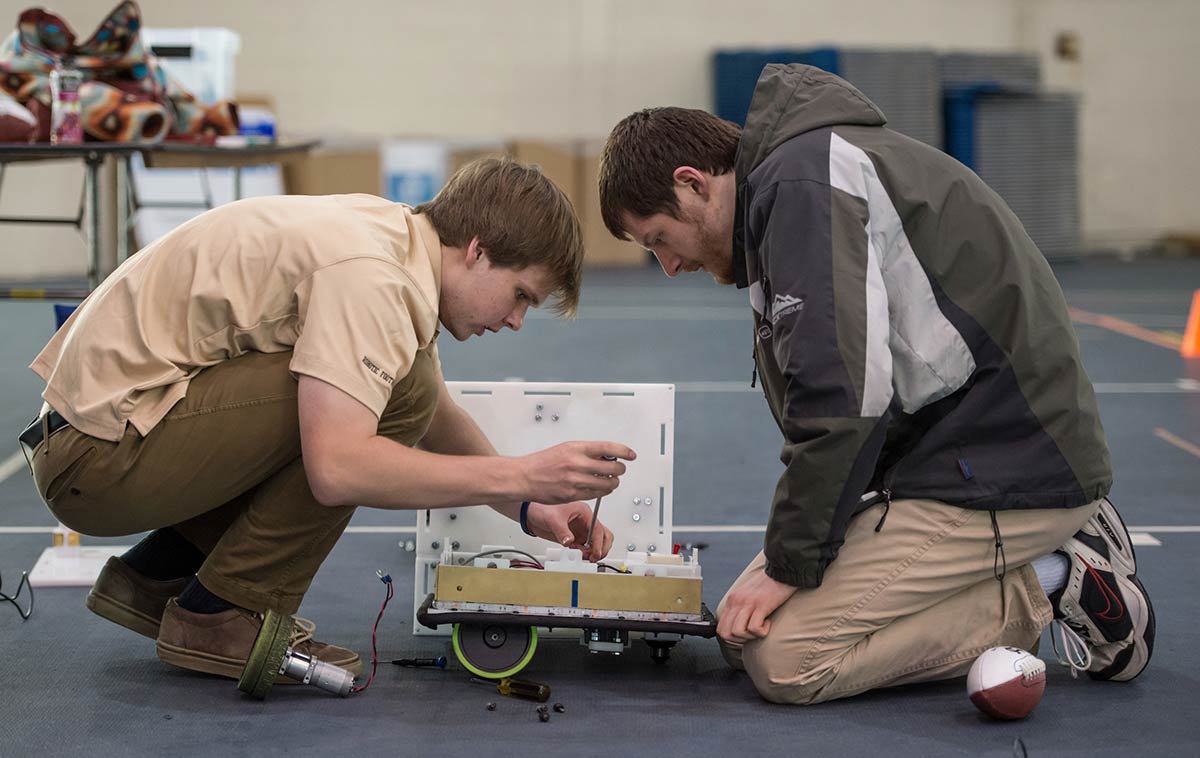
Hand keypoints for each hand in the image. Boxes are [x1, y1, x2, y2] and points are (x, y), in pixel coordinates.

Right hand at [517, 441, 635, 504]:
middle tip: (619, 469)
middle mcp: (577, 463)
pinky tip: (601, 489)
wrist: (525, 477)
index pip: (608, 448)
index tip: (630, 455)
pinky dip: (603, 492)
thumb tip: (606, 455)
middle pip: (612, 468)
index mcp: (576, 448)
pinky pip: (597, 495)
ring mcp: (575, 480)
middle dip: (619, 469)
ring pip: (607, 484)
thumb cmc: (543, 463)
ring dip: (613, 483)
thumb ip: (586, 452)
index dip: (624, 451)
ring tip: (611, 480)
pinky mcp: (573, 495)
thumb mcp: (566, 449)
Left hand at [525, 501, 613, 561]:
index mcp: (584, 512)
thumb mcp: (553, 519)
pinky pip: (586, 548)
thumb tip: (570, 542)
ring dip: (594, 552)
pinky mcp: (575, 538)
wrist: (531, 515)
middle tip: (594, 557)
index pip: (598, 529)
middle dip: (601, 548)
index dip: (598, 543)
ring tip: (585, 557)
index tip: (595, 553)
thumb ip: (562, 531)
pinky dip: (585, 554)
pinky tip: (577, 555)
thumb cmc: (542, 509)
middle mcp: (585, 521)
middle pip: (604, 536)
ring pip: (597, 543)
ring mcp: (581, 530)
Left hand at [715, 571, 797, 643]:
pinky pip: (754, 628)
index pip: (720, 628)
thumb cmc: (768, 585)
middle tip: (752, 635)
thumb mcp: (747, 596)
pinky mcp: (761, 605)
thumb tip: (738, 628)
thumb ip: (740, 608)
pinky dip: (762, 632)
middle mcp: (736, 601)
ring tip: (761, 629)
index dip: (731, 638)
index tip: (744, 636)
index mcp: (732, 600)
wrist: (782, 571)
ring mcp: (747, 603)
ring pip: (737, 632)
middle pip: (726, 633)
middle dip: (739, 641)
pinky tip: (768, 623)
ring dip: (750, 637)